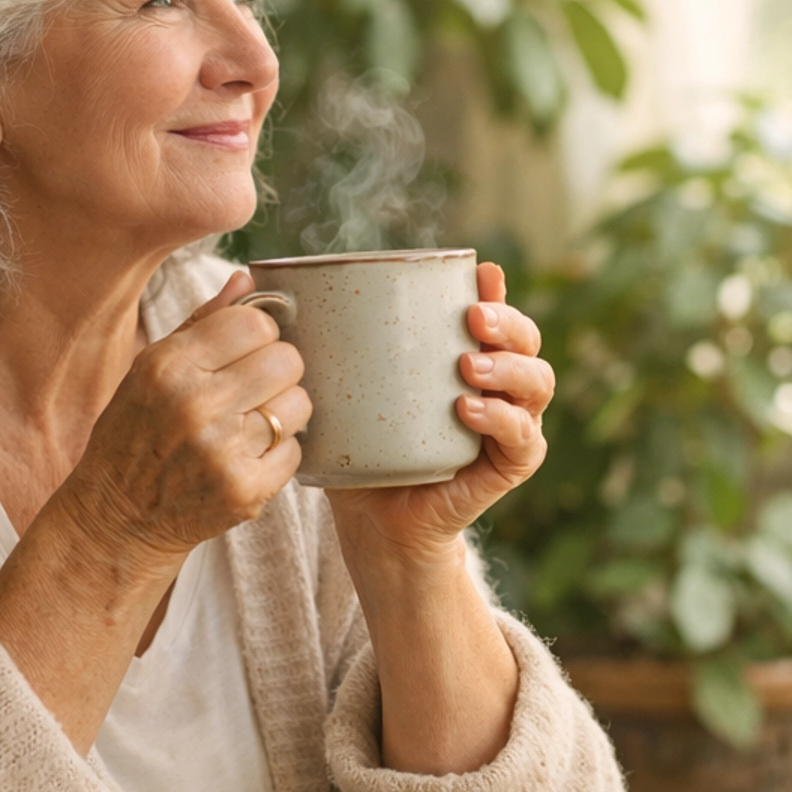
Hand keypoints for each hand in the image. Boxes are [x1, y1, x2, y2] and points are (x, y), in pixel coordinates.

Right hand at [61, 271, 308, 572]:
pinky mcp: (245, 491)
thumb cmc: (134, 435)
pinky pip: (297, 452)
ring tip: (250, 423)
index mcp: (168, 365)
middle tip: (253, 389)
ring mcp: (222, 451)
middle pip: (286, 360)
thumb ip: (202, 322)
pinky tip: (247, 457)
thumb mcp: (149, 369)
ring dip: (283, 412)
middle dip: (277, 371)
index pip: (255, 323)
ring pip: (299, 404)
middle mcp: (195, 405)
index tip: (246, 351)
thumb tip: (248, 278)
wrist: (116, 519)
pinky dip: (279, 454)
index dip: (259, 335)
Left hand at [329, 261, 552, 567]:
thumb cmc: (358, 445)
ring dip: (509, 367)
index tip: (481, 272)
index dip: (496, 289)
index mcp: (466, 356)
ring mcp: (508, 426)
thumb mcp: (343, 388)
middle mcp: (497, 386)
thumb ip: (321, 342)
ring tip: (469, 364)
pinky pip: (523, 440)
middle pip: (526, 340)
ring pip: (537, 383)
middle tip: (472, 316)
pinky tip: (469, 409)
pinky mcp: (505, 468)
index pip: (495, 313)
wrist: (372, 520)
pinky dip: (502, 420)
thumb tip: (254, 282)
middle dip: (507, 321)